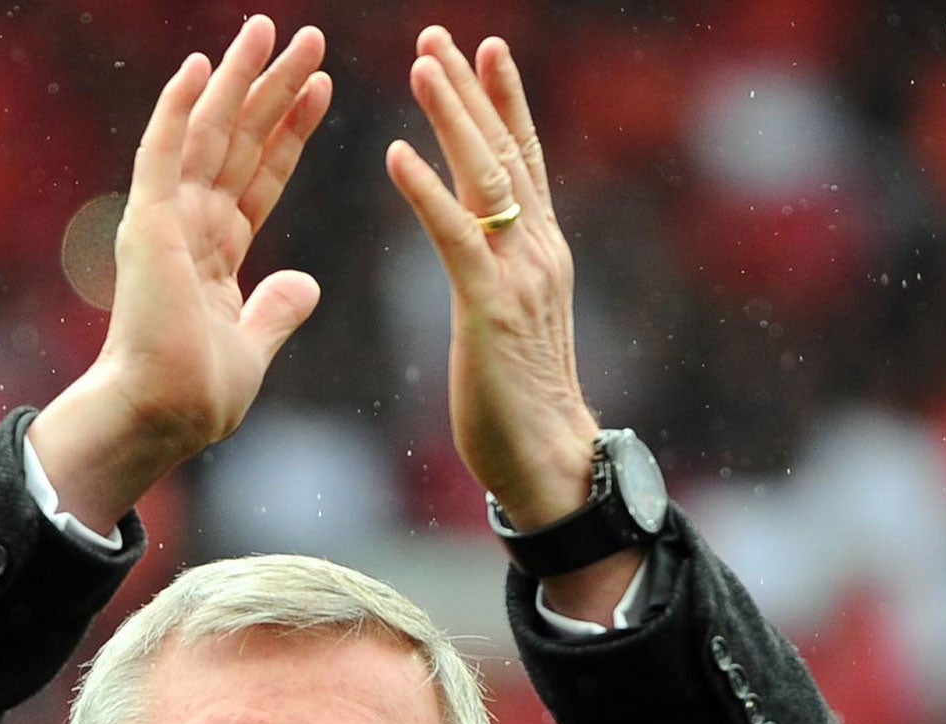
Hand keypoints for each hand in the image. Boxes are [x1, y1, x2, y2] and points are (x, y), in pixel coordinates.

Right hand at [30, 17, 329, 528]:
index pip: (260, 176)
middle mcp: (190, 228)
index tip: (322, 88)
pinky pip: (163, 152)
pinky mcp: (148, 224)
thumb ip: (276, 310)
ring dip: (239, 78)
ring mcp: (167, 222)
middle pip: (241, 141)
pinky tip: (199, 62)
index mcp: (215, 255)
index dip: (291, 131)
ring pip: (208, 132)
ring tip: (271, 28)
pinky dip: (178, 106)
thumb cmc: (196, 397)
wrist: (162, 416)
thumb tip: (307, 283)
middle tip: (309, 36)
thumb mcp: (253, 347)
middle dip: (274, 88)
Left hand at [386, 29, 599, 532]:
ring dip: (452, 116)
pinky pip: (454, 235)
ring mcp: (519, 275)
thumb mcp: (510, 326)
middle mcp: (538, 251)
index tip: (484, 51)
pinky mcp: (490, 307)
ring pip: (484, 177)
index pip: (523, 162)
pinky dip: (425, 191)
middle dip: (470, 90)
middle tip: (437, 35)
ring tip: (421, 65)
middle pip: (505, 151)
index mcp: (541, 253)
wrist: (549, 460)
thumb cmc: (519, 407)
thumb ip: (498, 281)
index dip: (503, 104)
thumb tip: (482, 261)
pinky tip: (396, 153)